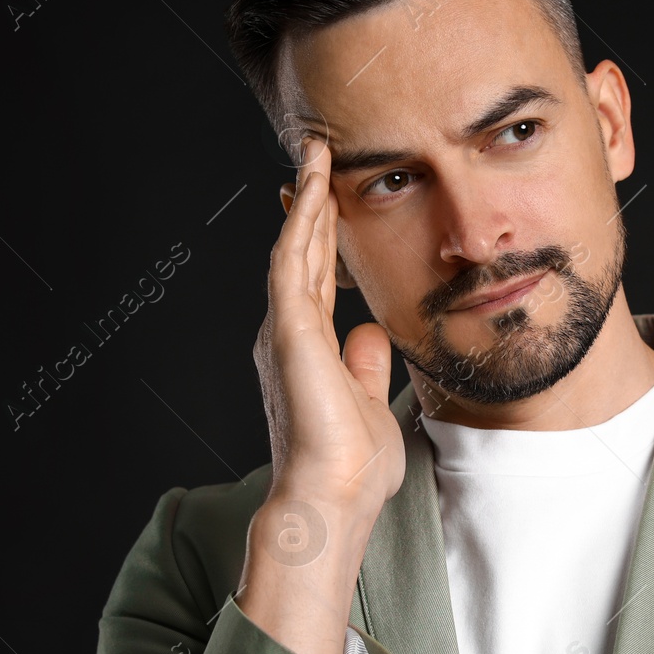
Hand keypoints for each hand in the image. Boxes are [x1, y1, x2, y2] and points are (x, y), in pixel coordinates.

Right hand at [253, 136, 404, 546]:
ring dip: (306, 199)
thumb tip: (369, 332)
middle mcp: (288, 333)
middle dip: (311, 203)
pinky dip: (302, 222)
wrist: (331, 499)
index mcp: (307, 350)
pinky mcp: (288, 330)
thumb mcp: (368, 404)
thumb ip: (364, 366)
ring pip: (294, 248)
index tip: (332, 195)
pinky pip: (291, 262)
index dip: (322, 235)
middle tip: (318, 154)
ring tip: (315, 154)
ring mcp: (284, 329)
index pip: (315, 278)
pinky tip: (313, 189)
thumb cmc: (349, 468)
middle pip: (300, 253)